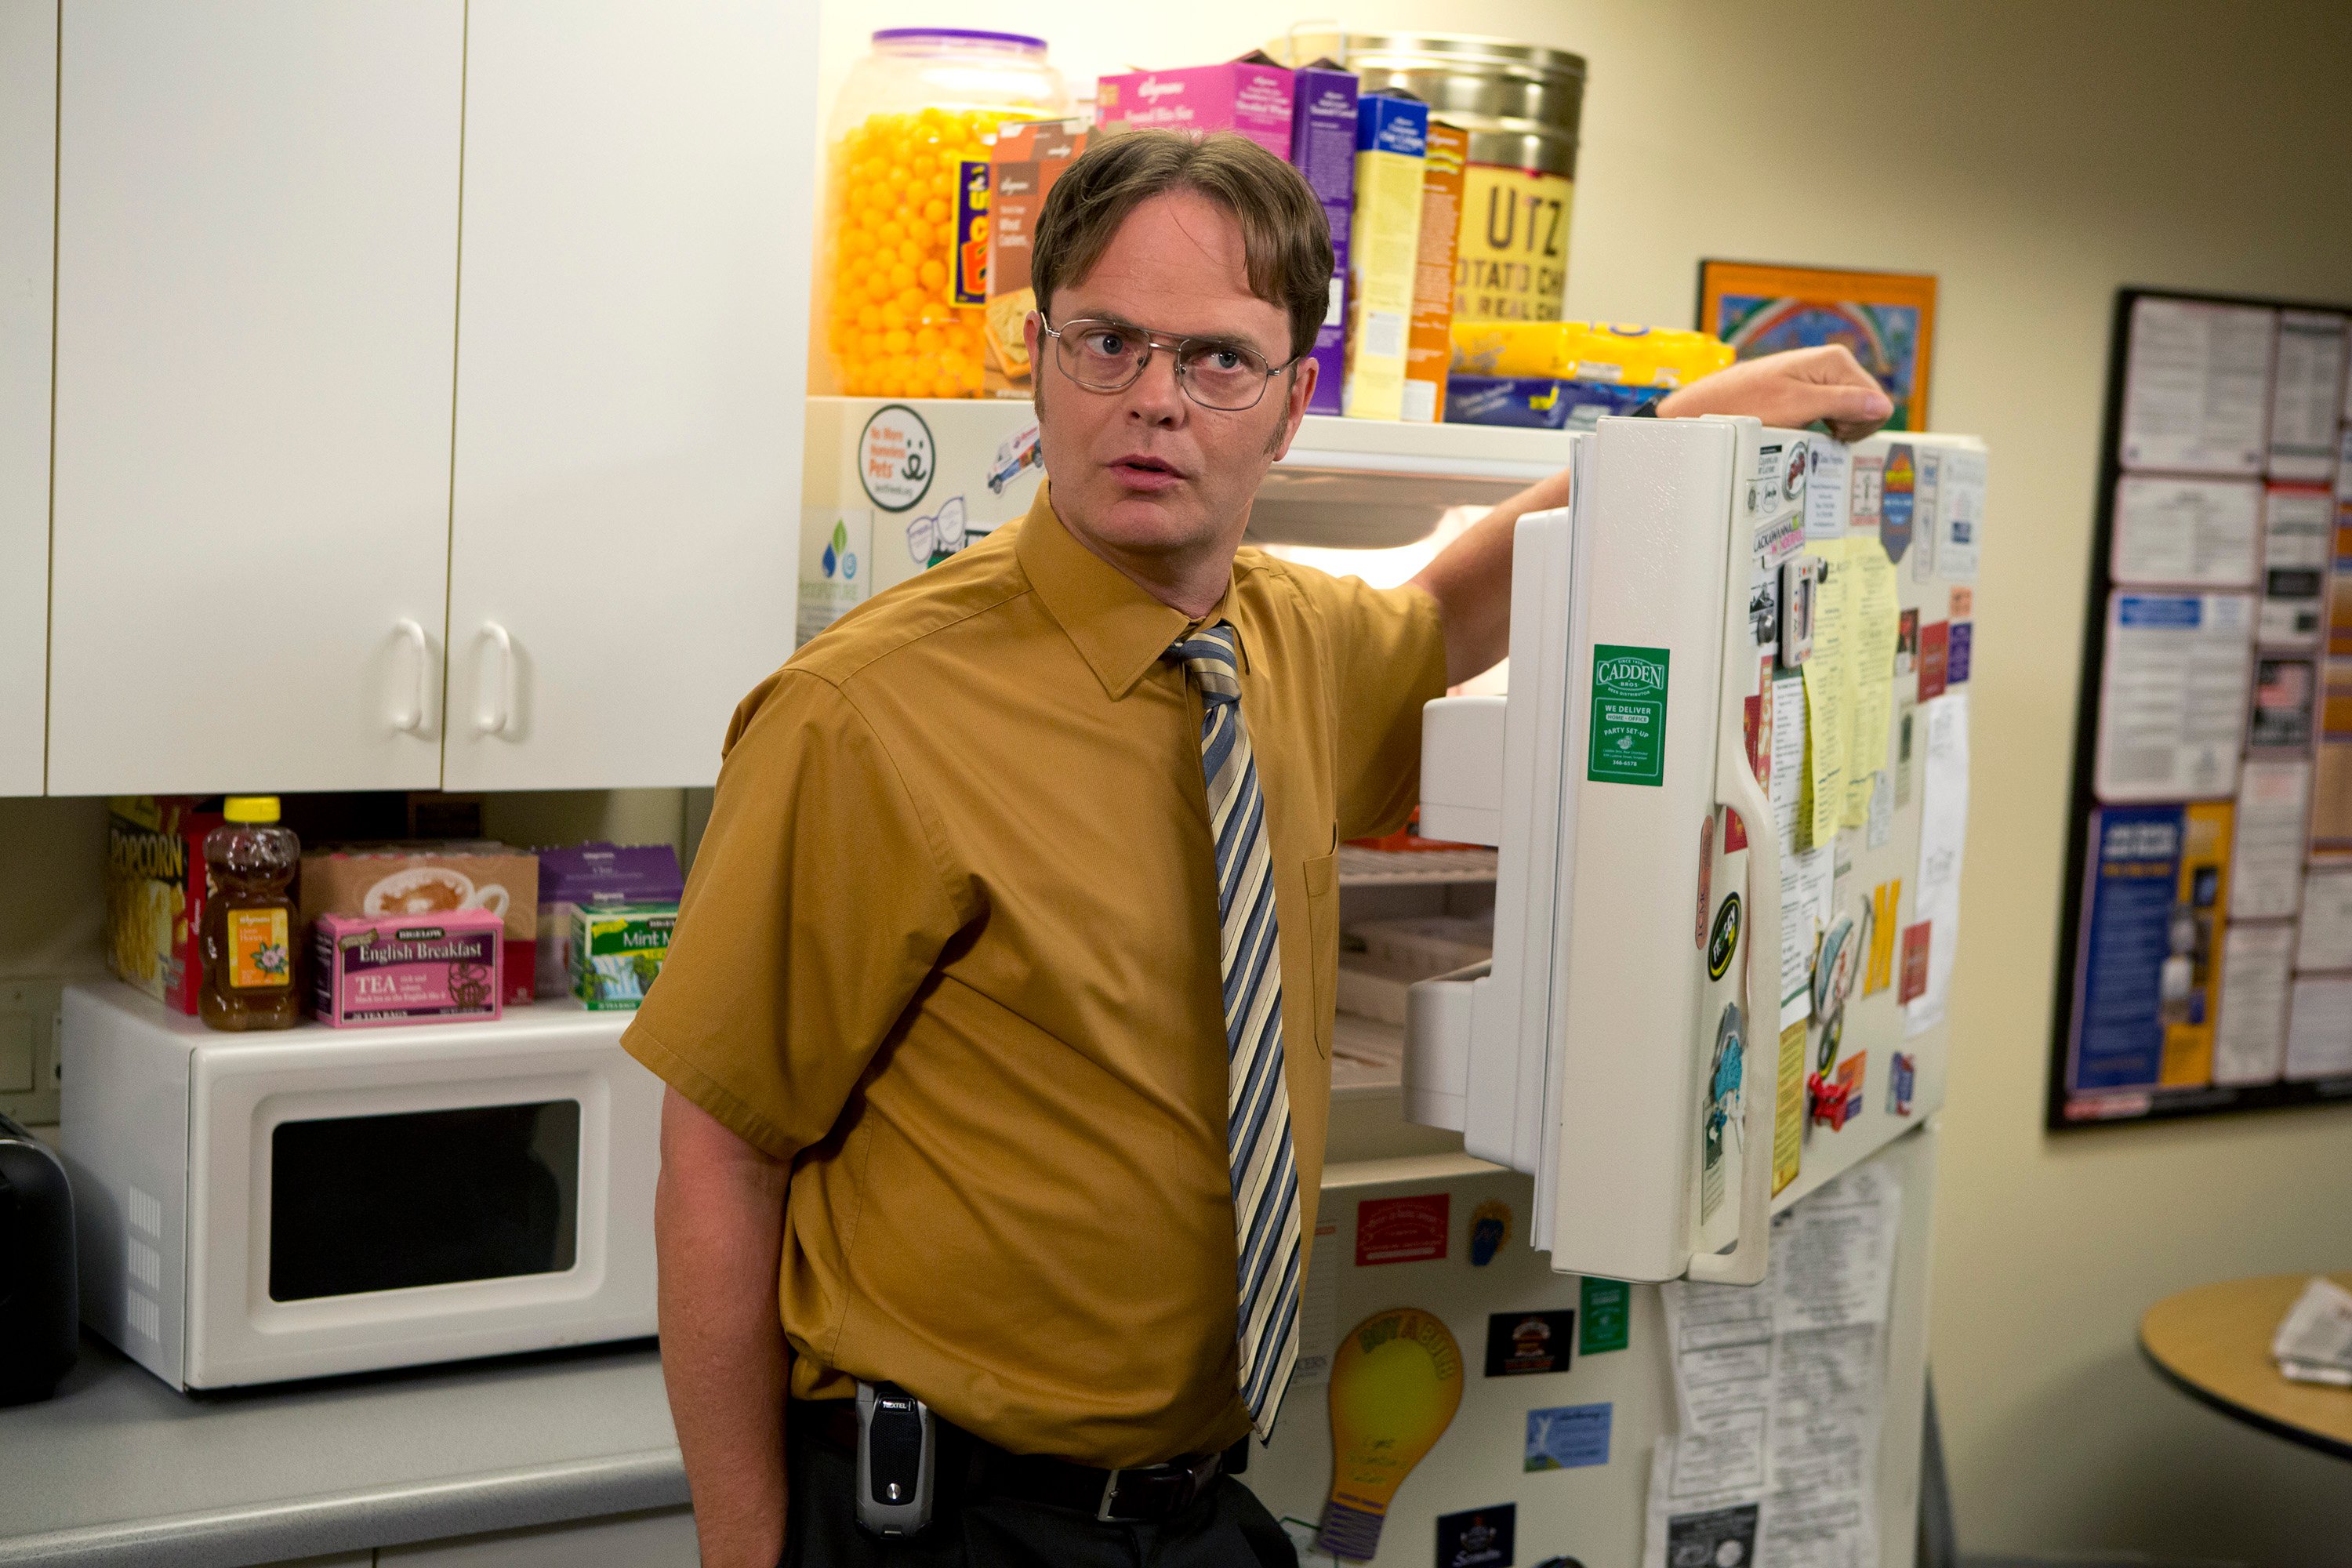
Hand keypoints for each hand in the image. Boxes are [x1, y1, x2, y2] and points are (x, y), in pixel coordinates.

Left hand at [1656, 344, 1895, 442]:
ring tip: (1809, 428)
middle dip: (1850, 425)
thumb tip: (1882, 405)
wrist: (1711, 405)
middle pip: (1869, 406)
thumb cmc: (1746, 404)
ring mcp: (1821, 377)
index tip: (1831, 430)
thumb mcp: (1797, 406)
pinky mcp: (1811, 391)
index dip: (1859, 423)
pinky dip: (1827, 425)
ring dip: (1837, 427)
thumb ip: (1841, 403)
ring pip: (1854, 412)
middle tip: (1818, 430)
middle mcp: (1831, 364)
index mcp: (1835, 360)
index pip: (1878, 400)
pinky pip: (1836, 413)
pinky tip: (1808, 428)